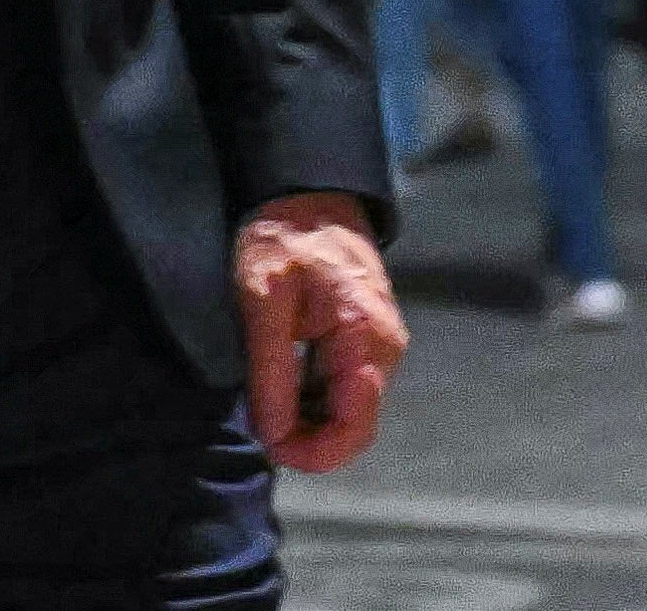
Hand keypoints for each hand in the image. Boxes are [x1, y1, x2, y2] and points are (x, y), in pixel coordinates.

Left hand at [232, 193, 402, 470]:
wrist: (308, 192)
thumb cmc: (283, 238)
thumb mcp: (263, 299)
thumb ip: (271, 369)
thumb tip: (273, 435)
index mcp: (366, 337)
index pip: (355, 426)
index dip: (315, 454)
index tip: (271, 449)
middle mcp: (385, 348)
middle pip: (356, 426)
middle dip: (310, 443)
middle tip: (262, 432)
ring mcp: (380, 345)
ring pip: (350, 410)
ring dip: (310, 423)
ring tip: (266, 406)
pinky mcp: (366, 340)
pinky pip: (346, 388)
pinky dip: (315, 400)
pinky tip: (282, 387)